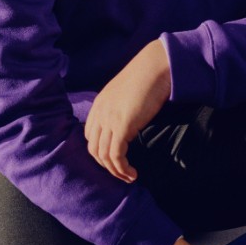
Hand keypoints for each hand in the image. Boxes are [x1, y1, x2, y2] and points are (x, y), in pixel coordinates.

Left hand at [84, 40, 170, 181]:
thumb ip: (123, 107)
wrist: (155, 66)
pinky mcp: (121, 126)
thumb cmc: (148, 77)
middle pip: (93, 148)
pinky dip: (122, 169)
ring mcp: (109, 119)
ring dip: (115, 171)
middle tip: (122, 173)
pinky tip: (133, 173)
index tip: (116, 159)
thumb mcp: (128, 94)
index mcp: (99, 104)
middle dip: (106, 166)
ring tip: (129, 178)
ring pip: (103, 155)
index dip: (101, 151)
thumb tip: (130, 122)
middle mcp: (99, 113)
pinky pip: (116, 155)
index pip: (90, 135)